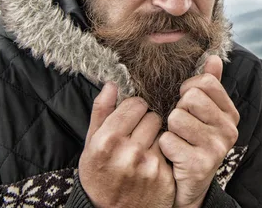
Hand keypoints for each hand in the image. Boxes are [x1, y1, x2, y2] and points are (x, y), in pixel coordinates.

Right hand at [78, 83, 174, 207]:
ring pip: (165, 131)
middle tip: (138, 135)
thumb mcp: (90, 145)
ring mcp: (148, 165)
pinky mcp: (164, 177)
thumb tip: (112, 84)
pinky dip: (164, 153)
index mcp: (107, 141)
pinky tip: (152, 163)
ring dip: (157, 136)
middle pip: (153, 116)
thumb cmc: (99, 176)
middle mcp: (129, 152)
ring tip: (144, 149)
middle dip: (146, 122)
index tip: (131, 117)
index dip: (134, 109)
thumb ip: (101, 112)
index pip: (136, 104)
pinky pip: (171, 150)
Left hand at [159, 55, 239, 207]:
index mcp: (231, 113)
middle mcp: (229, 130)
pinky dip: (164, 147)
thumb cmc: (193, 141)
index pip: (206, 82)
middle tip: (182, 126)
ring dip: (170, 129)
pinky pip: (167, 140)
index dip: (188, 89)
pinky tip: (174, 155)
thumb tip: (213, 57)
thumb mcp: (204, 113)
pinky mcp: (200, 165)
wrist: (189, 184)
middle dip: (178, 109)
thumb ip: (210, 85)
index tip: (187, 103)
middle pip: (190, 97)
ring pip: (176, 117)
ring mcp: (216, 148)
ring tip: (178, 140)